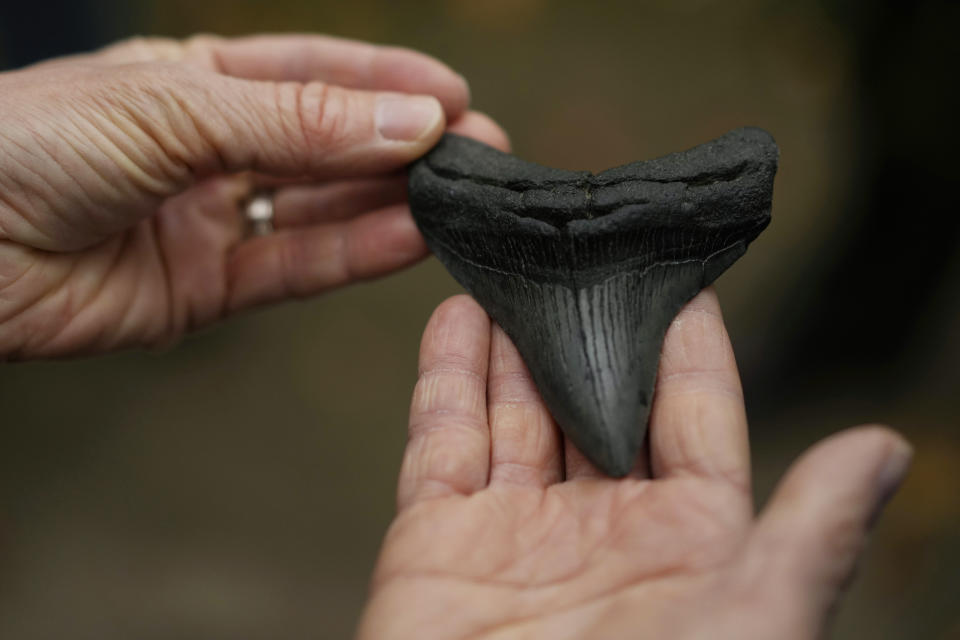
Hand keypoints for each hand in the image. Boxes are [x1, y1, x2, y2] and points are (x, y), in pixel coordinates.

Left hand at [0, 34, 507, 358]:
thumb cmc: (30, 144)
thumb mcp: (175, 108)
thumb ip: (297, 122)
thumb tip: (409, 120)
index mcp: (197, 83)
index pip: (314, 74)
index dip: (387, 81)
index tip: (455, 93)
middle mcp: (213, 151)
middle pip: (331, 145)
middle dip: (407, 146)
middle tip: (478, 151)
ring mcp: (213, 220)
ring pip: (323, 209)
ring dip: (393, 203)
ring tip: (459, 197)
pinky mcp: (207, 288)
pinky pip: (296, 265)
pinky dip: (355, 254)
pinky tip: (409, 239)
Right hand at [359, 290, 911, 638]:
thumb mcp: (750, 621)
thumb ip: (808, 535)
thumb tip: (885, 449)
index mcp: (685, 545)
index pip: (690, 416)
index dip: (684, 343)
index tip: (676, 270)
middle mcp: (600, 531)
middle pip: (593, 398)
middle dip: (587, 322)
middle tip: (582, 246)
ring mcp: (512, 535)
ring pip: (515, 409)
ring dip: (512, 336)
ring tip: (515, 263)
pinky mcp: (433, 545)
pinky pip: (439, 442)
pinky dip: (444, 377)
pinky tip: (454, 318)